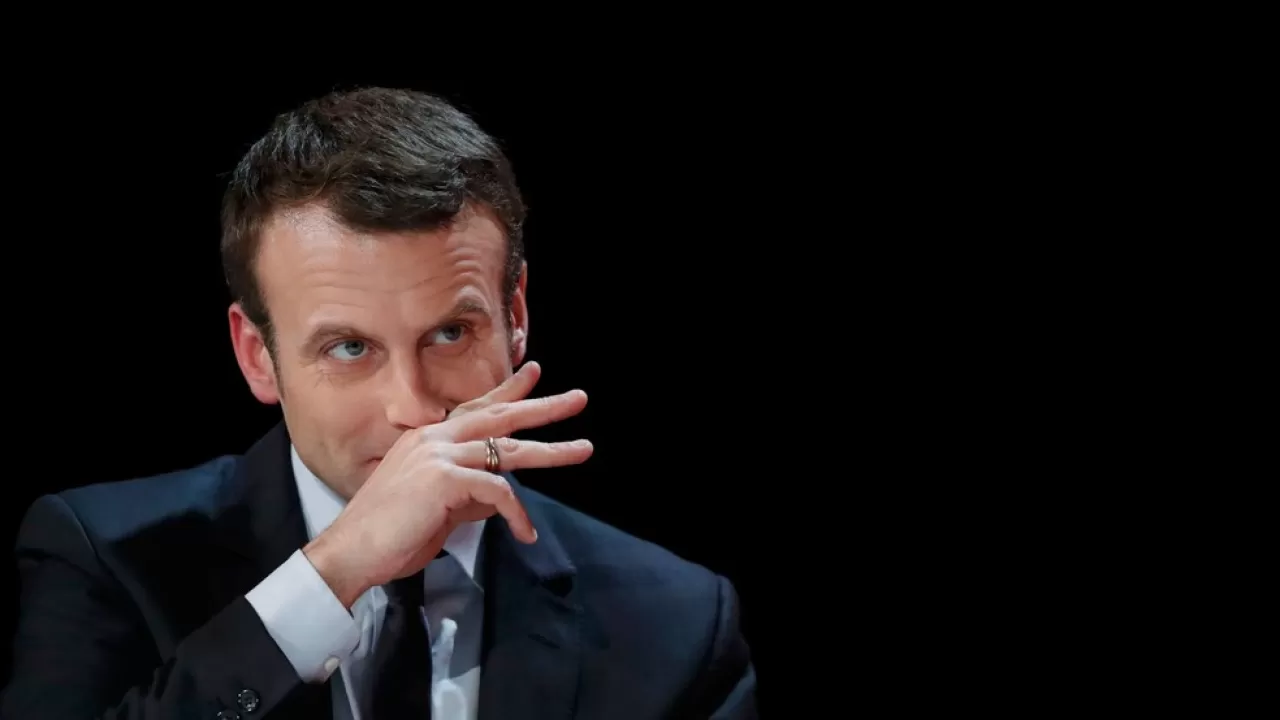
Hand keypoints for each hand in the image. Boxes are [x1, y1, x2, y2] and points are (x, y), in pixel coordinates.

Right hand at [303, 362, 590, 606]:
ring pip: (508, 450)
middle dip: (542, 407)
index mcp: (429, 438)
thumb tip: (500, 497)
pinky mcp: (444, 479)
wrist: (352, 552)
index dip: (508, 390)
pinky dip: (517, 514)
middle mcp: (435, 438)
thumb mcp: (439, 509)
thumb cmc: (391, 534)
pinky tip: (525, 533)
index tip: (534, 373)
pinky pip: (498, 492)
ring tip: (583, 450)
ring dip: (551, 451)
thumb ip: (469, 496)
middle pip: (500, 416)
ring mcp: (439, 455)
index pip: (476, 407)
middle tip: (578, 399)